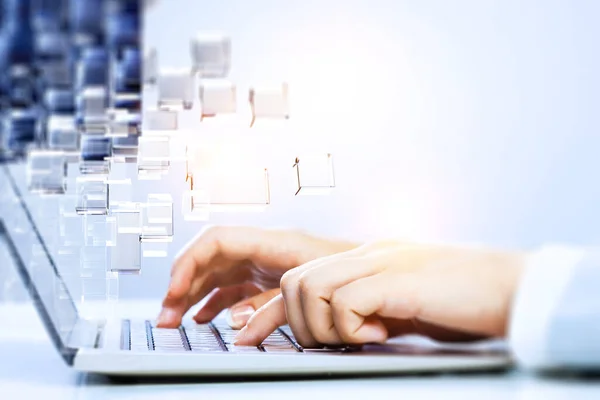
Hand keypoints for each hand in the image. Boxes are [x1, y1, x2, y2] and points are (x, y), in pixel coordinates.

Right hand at [157, 226, 356, 328]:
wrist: (378, 277)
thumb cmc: (354, 273)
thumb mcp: (313, 289)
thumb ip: (272, 306)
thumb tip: (236, 322)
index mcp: (274, 242)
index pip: (217, 240)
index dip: (190, 262)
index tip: (175, 291)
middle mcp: (265, 249)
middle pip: (210, 259)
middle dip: (183, 285)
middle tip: (166, 316)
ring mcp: (266, 263)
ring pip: (218, 275)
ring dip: (194, 296)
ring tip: (175, 320)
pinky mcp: (270, 279)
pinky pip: (233, 288)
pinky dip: (215, 303)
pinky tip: (204, 319)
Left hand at [234, 241, 525, 346]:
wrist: (511, 287)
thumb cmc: (461, 302)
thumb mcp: (399, 307)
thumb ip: (365, 310)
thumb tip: (339, 330)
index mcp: (365, 259)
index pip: (300, 276)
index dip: (271, 310)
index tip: (251, 334)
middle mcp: (366, 254)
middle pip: (294, 280)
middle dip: (299, 322)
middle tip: (339, 340)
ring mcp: (381, 261)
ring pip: (308, 285)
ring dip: (324, 324)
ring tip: (360, 338)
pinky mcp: (398, 277)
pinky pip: (346, 299)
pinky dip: (353, 326)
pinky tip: (381, 334)